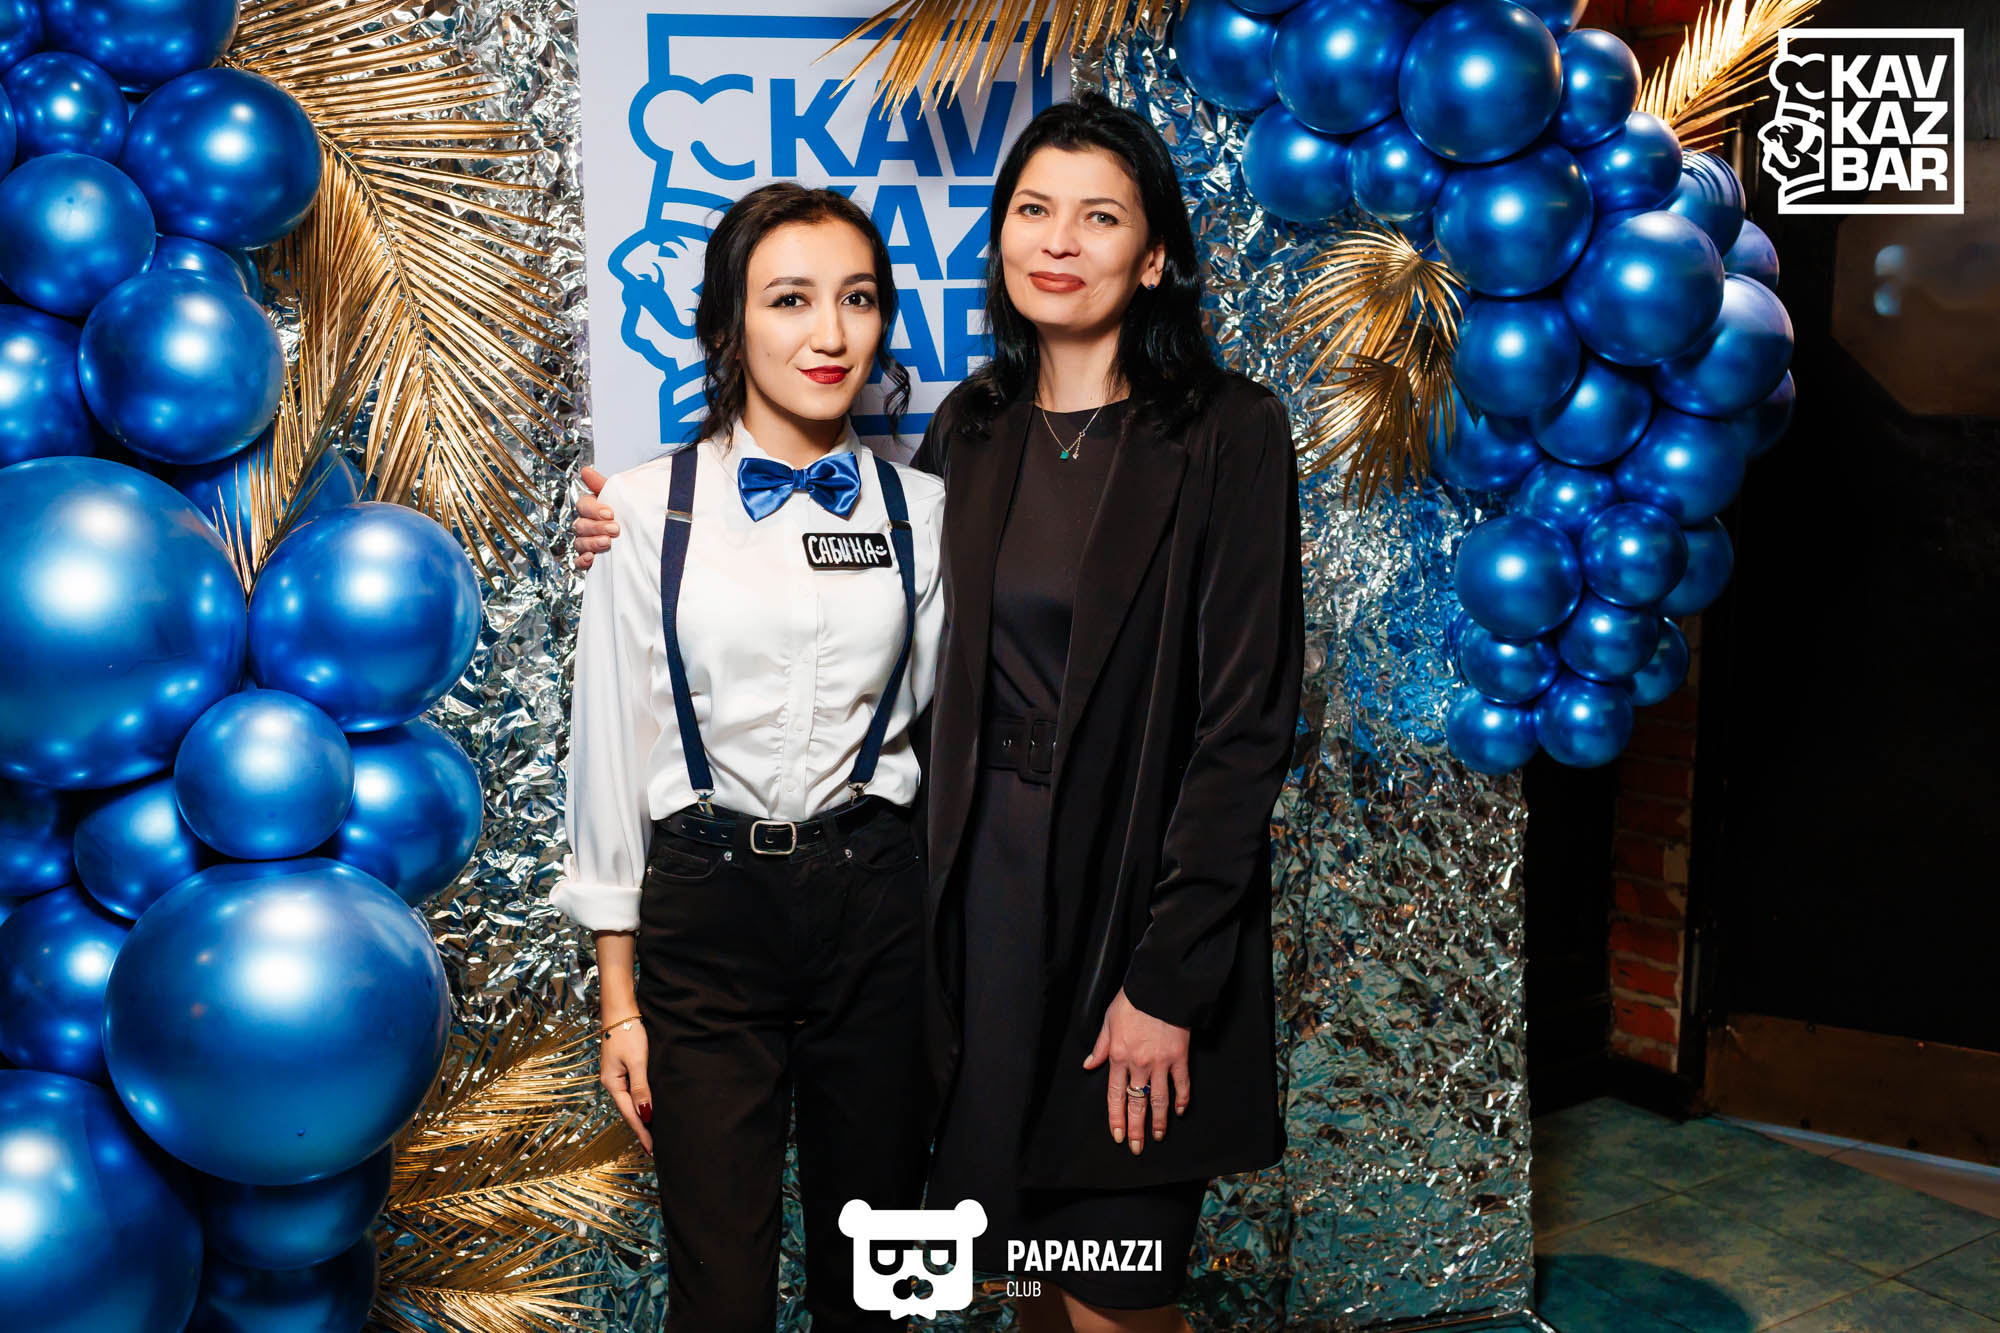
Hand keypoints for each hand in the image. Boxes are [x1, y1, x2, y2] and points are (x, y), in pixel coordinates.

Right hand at [573, 465, 618, 571]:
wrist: (642, 538)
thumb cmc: (628, 514)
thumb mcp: (619, 498)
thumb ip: (602, 485)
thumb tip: (585, 470)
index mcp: (591, 509)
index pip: (583, 505)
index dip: (594, 509)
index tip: (610, 513)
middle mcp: (586, 525)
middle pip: (580, 525)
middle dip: (597, 527)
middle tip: (615, 529)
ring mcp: (586, 543)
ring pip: (578, 542)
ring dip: (592, 543)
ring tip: (608, 543)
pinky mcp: (588, 560)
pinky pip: (577, 562)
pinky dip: (582, 561)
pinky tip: (592, 558)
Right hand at [599, 1017, 652, 1153]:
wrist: (620, 1010)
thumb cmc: (629, 1032)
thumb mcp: (637, 1061)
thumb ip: (641, 1088)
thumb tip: (645, 1114)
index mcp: (612, 1083)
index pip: (631, 1114)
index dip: (643, 1132)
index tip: (653, 1149)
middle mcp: (611, 1083)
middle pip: (629, 1111)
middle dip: (642, 1129)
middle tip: (655, 1149)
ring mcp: (615, 1076)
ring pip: (630, 1103)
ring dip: (641, 1118)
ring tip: (653, 1134)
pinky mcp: (622, 1070)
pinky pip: (631, 1093)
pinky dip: (640, 1104)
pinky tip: (647, 1110)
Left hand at [1082, 988, 1190, 1154]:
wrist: (1160, 985)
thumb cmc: (1132, 999)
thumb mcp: (1109, 1020)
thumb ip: (1100, 1046)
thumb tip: (1089, 1064)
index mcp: (1118, 1056)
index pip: (1115, 1095)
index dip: (1116, 1118)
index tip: (1118, 1135)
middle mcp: (1139, 1064)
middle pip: (1136, 1103)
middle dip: (1136, 1128)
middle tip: (1136, 1148)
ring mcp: (1161, 1062)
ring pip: (1159, 1099)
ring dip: (1158, 1121)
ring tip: (1158, 1136)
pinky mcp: (1179, 1057)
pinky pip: (1182, 1084)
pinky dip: (1181, 1099)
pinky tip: (1179, 1111)